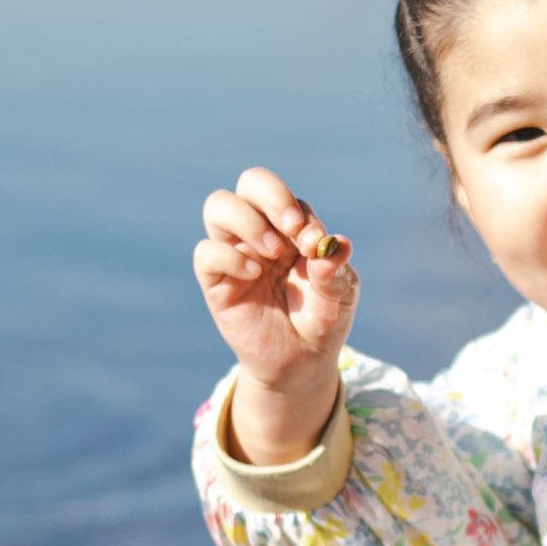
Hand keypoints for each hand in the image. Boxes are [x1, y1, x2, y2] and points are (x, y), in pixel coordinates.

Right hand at [193, 165, 358, 462]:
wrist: (301, 362)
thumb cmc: (321, 321)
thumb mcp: (339, 297)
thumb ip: (336, 272)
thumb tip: (335, 246)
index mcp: (291, 230)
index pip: (289, 200)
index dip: (302, 215)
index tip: (316, 244)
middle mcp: (260, 233)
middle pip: (250, 183)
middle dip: (271, 195)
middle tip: (292, 228)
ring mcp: (236, 254)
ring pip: (219, 206)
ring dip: (248, 221)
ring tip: (272, 253)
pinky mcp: (217, 282)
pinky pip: (206, 253)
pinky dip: (230, 257)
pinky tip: (254, 274)